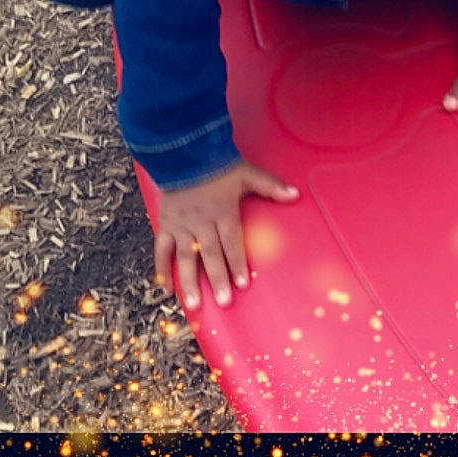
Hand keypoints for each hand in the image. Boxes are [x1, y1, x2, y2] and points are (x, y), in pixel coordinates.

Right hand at [155, 159, 298, 311]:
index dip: (237, 263)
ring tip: (194, 304)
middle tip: (223, 302)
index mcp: (222, 212)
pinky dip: (162, 269)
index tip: (242, 284)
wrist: (183, 152)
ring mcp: (181, 225)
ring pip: (185, 257)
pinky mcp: (166, 224)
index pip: (232, 242)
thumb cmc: (218, 165)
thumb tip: (295, 195)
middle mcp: (201, 222)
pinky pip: (161, 249)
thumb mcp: (247, 174)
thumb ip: (270, 186)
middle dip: (217, 278)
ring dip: (189, 281)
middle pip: (210, 254)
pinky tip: (167, 288)